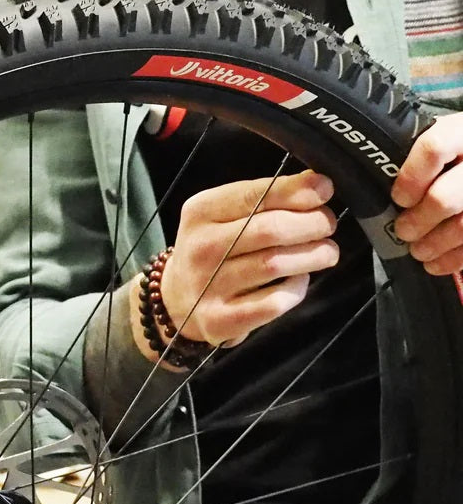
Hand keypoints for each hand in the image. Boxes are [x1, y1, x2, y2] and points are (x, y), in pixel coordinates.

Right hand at [157, 170, 338, 346]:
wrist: (177, 298)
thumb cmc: (211, 247)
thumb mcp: (222, 214)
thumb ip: (263, 198)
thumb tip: (317, 184)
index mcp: (200, 211)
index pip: (253, 195)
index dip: (294, 191)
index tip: (324, 189)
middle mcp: (201, 246)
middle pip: (269, 230)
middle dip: (310, 223)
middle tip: (327, 223)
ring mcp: (209, 285)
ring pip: (274, 265)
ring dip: (312, 255)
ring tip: (327, 250)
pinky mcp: (221, 320)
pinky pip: (273, 302)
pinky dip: (296, 288)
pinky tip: (300, 278)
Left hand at [393, 113, 462, 275]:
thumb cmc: (460, 145)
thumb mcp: (445, 133)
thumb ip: (417, 147)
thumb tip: (376, 173)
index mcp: (461, 132)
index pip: (433, 149)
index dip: (411, 178)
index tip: (398, 198)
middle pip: (446, 197)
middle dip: (420, 220)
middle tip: (402, 231)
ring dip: (437, 244)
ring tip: (418, 252)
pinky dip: (456, 259)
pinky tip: (439, 265)